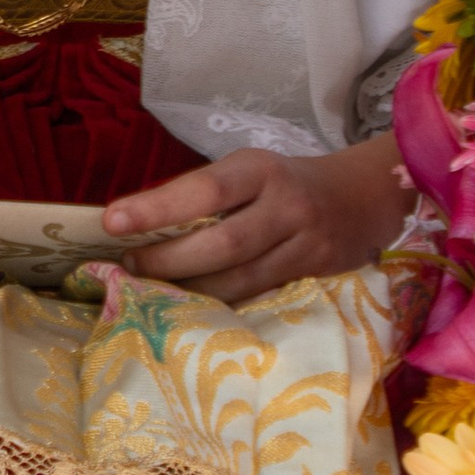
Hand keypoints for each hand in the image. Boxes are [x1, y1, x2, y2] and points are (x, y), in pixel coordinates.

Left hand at [105, 132, 414, 305]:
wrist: (363, 195)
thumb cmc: (284, 183)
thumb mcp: (248, 172)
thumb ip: (203, 194)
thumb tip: (135, 223)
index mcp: (259, 169)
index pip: (205, 189)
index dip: (157, 208)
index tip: (111, 222)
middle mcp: (286, 204)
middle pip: (222, 243)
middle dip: (168, 260)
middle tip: (128, 267)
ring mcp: (305, 243)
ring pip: (240, 278)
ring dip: (190, 290)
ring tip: (153, 291)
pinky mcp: (316, 275)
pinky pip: (260, 296)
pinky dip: (222, 302)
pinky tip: (194, 306)